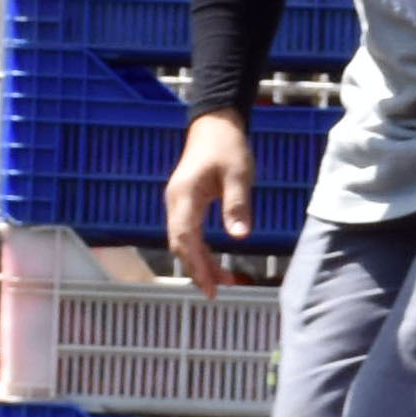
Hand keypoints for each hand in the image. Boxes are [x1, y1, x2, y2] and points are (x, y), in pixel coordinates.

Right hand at [163, 108, 254, 290]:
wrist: (215, 124)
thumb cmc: (228, 146)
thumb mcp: (239, 174)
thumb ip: (237, 205)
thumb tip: (240, 238)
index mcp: (185, 195)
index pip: (185, 237)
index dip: (196, 264)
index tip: (210, 285)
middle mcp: (175, 202)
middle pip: (180, 245)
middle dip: (198, 270)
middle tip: (218, 292)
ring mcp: (178, 204)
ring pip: (183, 242)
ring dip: (200, 262)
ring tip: (224, 282)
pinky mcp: (185, 204)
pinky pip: (188, 234)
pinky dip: (199, 251)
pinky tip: (214, 264)